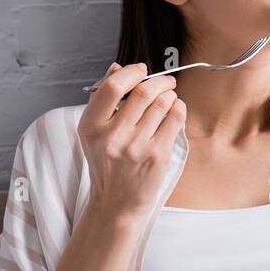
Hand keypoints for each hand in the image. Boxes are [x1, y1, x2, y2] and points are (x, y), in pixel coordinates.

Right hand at [78, 62, 185, 220]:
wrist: (116, 202)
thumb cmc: (106, 164)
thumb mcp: (93, 133)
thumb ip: (102, 99)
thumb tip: (116, 68)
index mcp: (91, 126)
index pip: (113, 87)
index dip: (131, 72)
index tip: (141, 70)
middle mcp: (113, 136)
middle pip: (143, 92)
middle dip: (159, 81)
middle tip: (165, 81)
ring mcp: (137, 146)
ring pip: (162, 103)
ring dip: (170, 94)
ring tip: (169, 97)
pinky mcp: (157, 155)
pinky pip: (175, 119)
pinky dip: (178, 107)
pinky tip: (174, 109)